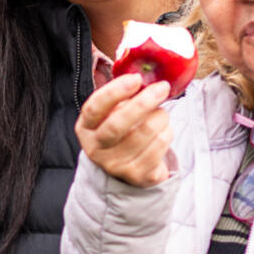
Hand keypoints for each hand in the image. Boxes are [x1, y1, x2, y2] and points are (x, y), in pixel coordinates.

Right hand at [74, 72, 174, 187]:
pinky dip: (167, 133)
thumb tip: (145, 77)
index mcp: (86, 128)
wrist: (126, 166)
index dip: (115, 91)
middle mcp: (96, 149)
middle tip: (162, 87)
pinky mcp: (137, 175)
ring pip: (145, 133)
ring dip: (161, 117)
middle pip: (118, 124)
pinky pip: (159, 147)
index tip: (136, 78)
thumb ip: (122, 97)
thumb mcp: (112, 114)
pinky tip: (163, 131)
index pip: (95, 108)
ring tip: (161, 114)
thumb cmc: (121, 131)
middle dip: (144, 102)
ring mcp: (116, 165)